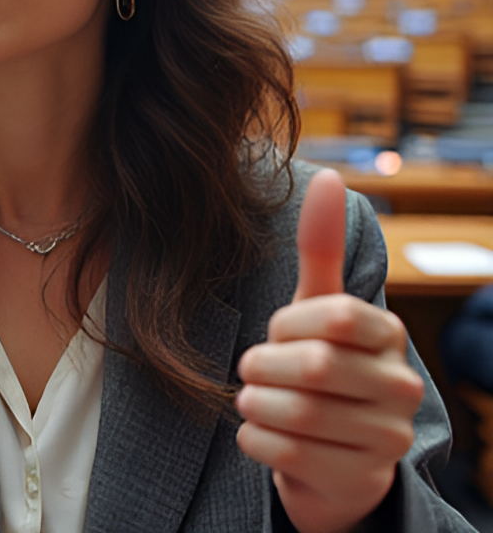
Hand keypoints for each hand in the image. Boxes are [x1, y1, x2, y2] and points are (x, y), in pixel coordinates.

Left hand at [235, 169, 424, 532]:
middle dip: (264, 365)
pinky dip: (254, 438)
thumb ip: (321, 246)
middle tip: (253, 368)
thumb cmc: (319, 362)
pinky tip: (259, 430)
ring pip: (297, 414)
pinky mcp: (358, 480)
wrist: (333, 451)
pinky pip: (286, 455)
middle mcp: (401, 387)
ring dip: (255, 402)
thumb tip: (328, 175)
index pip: (332, 316)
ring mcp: (386, 440)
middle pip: (312, 367)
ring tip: (254, 397)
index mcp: (388, 334)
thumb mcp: (317, 304)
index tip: (279, 332)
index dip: (287, 324)